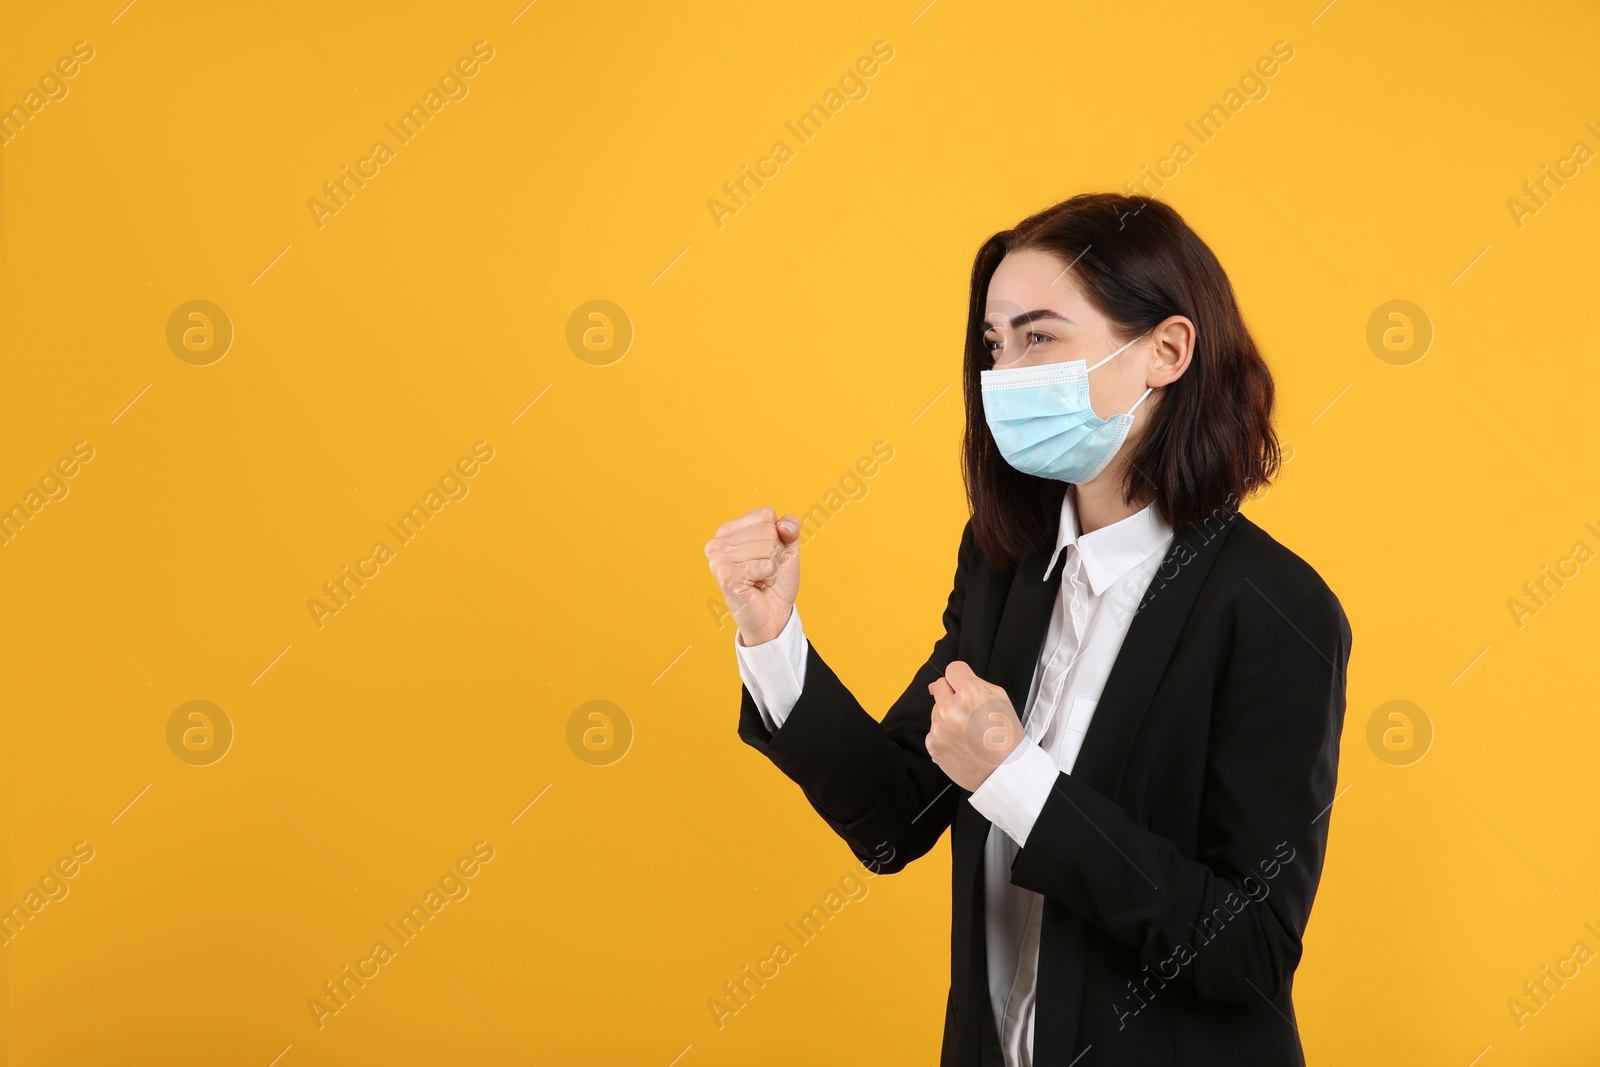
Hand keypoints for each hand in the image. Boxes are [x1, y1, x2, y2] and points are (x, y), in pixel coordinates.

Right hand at [705, 505, 801, 646]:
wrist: (773, 614)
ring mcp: (718, 559)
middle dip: (776, 554)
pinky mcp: (725, 576)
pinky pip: (765, 565)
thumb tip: (784, 526)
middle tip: (763, 571)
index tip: (767, 555)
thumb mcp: (788, 547)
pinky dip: (769, 578)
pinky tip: (756, 587)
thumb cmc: (776, 580)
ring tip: (759, 579)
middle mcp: (718, 542)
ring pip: (768, 547)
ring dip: (772, 568)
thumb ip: (791, 528)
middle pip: (768, 531)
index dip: (778, 536)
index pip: (766, 515)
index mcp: (728, 530)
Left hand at [926, 661, 1023, 791]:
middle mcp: (949, 708)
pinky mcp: (933, 744)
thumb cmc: (1006, 737)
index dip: (961, 677)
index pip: (952, 669)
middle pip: (939, 686)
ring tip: (968, 731)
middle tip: (968, 710)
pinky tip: (962, 743)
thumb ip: (977, 682)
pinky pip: (934, 730)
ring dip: (947, 715)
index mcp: (969, 692)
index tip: (964, 686)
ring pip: (936, 710)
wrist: (1004, 772)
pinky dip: (945, 734)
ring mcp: (938, 727)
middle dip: (951, 694)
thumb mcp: (1001, 698)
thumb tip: (957, 677)